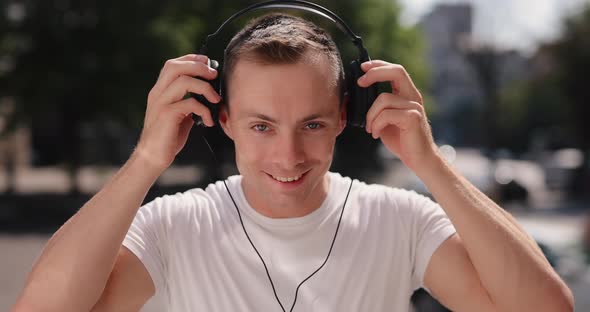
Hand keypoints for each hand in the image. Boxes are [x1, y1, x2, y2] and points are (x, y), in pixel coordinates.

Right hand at [135, 54, 220, 170]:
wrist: (152, 157)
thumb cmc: (168, 137)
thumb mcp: (179, 114)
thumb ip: (188, 101)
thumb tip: (209, 94)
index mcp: (160, 91)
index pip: (172, 65)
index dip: (191, 59)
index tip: (207, 62)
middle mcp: (158, 93)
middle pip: (175, 67)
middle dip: (198, 67)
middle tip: (214, 75)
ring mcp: (161, 104)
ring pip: (183, 81)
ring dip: (205, 87)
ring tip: (216, 99)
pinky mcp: (167, 115)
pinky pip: (189, 104)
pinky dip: (204, 110)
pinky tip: (208, 121)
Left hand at [357, 60, 438, 171]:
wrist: (419, 160)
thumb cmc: (402, 140)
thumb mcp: (386, 120)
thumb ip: (378, 108)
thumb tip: (357, 98)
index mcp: (407, 95)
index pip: (396, 70)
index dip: (379, 65)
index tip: (363, 67)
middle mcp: (413, 98)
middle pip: (397, 72)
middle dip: (375, 73)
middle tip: (360, 83)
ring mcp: (414, 107)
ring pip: (383, 99)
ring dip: (370, 115)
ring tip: (371, 129)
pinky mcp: (412, 118)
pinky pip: (385, 114)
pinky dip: (376, 124)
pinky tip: (376, 134)